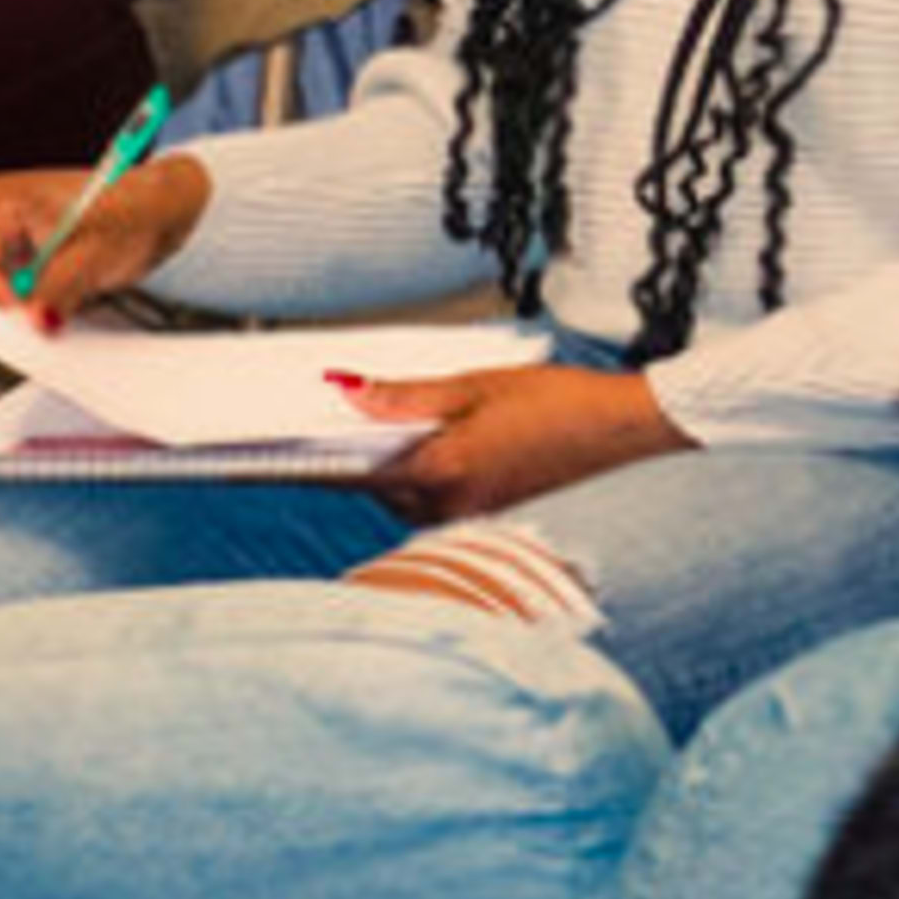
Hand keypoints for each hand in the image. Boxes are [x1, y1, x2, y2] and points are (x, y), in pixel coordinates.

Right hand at [0, 153, 209, 325]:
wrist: (157, 208)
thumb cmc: (132, 211)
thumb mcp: (95, 254)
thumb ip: (61, 289)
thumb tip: (37, 322)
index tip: (26, 324)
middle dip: (12, 307)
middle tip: (44, 327)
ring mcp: (4, 237)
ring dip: (25, 308)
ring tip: (60, 309)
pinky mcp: (20, 256)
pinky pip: (13, 292)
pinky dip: (34, 305)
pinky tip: (59, 305)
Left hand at [352, 364, 695, 523]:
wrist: (619, 428)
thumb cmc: (555, 400)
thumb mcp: (476, 385)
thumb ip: (408, 396)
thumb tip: (349, 394)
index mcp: (444, 471)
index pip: (360, 474)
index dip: (318, 462)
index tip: (279, 452)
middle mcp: (453, 504)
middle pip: (380, 490)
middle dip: (359, 461)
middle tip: (338, 424)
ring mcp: (473, 513)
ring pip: (407, 498)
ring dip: (392, 470)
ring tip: (385, 427)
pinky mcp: (490, 512)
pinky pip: (436, 500)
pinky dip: (421, 476)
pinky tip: (430, 444)